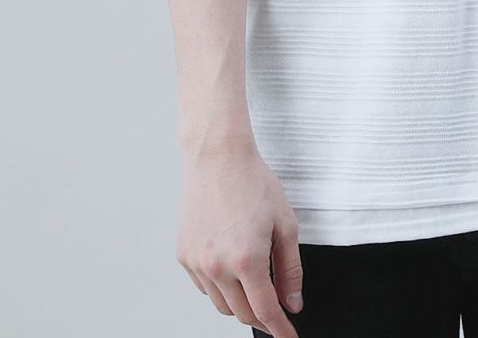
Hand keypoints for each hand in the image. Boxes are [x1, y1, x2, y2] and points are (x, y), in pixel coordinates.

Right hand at [176, 139, 304, 335]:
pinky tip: (232, 265)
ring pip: (222, 304)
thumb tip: (292, 303)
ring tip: (255, 279)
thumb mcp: (286, 224)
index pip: (266, 311)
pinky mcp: (185, 256)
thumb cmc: (254, 184)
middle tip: (278, 308)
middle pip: (242, 313)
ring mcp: (197, 263)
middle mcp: (218, 266)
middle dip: (263, 316)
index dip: (280, 329)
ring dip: (241, 302)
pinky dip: (221, 286)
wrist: (218, 158)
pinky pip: (206, 287)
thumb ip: (290, 269)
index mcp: (246, 259)